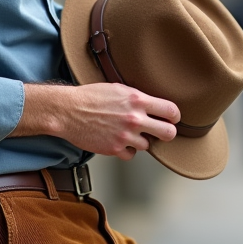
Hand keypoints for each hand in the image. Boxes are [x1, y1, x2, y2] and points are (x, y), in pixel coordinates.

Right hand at [14, 82, 180, 160]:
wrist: (67, 111)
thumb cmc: (90, 97)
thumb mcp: (118, 88)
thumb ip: (137, 97)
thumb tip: (152, 104)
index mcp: (137, 100)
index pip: (170, 111)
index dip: (174, 116)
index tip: (172, 118)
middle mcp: (135, 119)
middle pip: (168, 133)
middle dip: (167, 133)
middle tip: (161, 131)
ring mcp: (125, 136)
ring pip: (148, 145)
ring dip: (141, 140)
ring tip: (128, 133)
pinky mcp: (115, 149)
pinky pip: (131, 154)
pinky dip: (126, 150)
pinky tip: (119, 141)